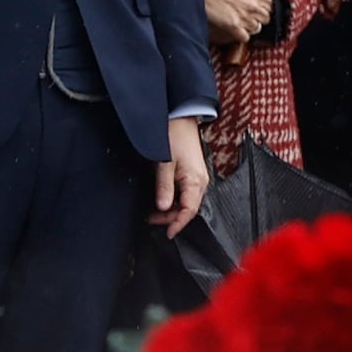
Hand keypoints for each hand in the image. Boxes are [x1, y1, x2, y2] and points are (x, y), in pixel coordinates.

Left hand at [153, 117, 211, 236]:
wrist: (179, 118)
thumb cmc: (174, 136)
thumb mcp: (164, 162)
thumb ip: (164, 186)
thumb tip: (162, 207)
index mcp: (195, 181)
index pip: (189, 211)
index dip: (178, 223)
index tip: (167, 233)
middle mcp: (200, 181)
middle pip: (188, 208)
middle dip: (171, 218)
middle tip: (151, 219)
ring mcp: (197, 177)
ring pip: (186, 202)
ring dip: (171, 209)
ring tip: (153, 212)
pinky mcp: (192, 173)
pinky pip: (185, 193)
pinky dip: (174, 200)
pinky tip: (162, 199)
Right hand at [199, 0, 275, 45]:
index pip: (273, 7)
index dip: (265, 6)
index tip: (256, 4)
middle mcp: (255, 7)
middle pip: (266, 19)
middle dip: (259, 16)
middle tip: (247, 11)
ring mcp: (244, 18)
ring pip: (256, 29)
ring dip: (251, 25)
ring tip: (241, 19)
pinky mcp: (233, 27)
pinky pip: (245, 37)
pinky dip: (242, 35)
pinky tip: (236, 28)